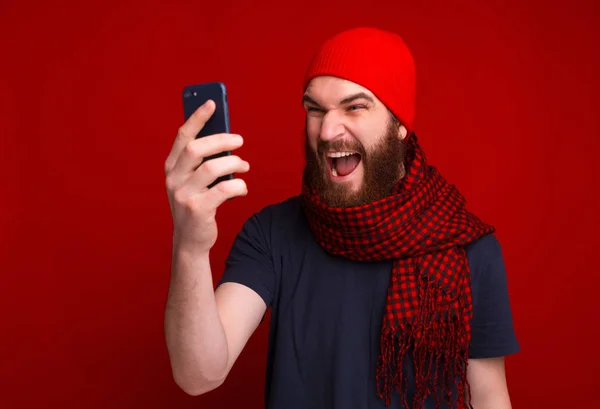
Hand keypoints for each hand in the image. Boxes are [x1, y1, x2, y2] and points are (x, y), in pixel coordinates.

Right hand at [164, 100, 249, 253]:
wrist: (190, 241)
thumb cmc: (196, 204)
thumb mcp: (193, 181)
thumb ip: (202, 162)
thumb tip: (227, 140)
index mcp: (170, 168)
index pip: (182, 137)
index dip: (197, 118)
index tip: (212, 102)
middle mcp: (173, 179)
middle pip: (197, 149)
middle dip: (222, 140)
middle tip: (239, 140)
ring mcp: (183, 195)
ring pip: (214, 168)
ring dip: (235, 164)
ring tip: (244, 166)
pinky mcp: (197, 209)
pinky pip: (225, 190)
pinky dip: (239, 186)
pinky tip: (243, 188)